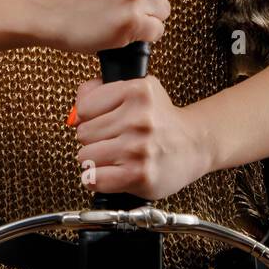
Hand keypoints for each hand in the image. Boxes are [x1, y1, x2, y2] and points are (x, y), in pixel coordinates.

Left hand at [69, 75, 207, 199]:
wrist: (194, 144)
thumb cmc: (162, 119)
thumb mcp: (137, 89)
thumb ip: (99, 91)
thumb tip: (74, 113)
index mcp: (138, 92)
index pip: (85, 107)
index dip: (90, 115)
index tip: (104, 120)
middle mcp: (139, 119)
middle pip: (83, 133)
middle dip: (94, 138)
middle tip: (113, 139)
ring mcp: (139, 148)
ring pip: (85, 156)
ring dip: (95, 159)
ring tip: (114, 155)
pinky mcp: (139, 174)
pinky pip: (94, 179)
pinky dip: (97, 179)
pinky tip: (111, 172)